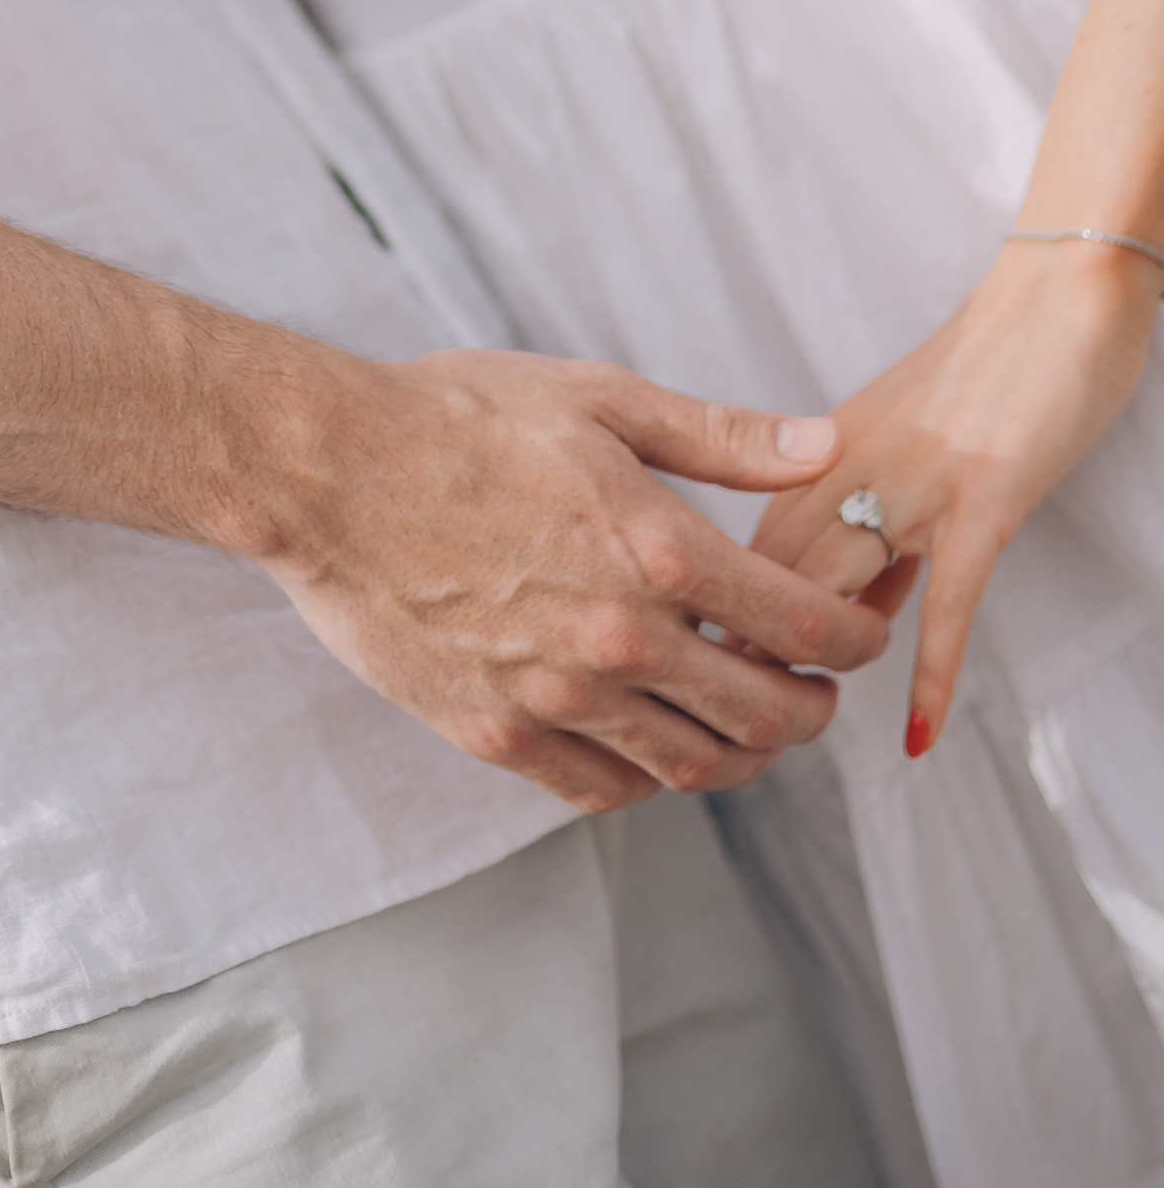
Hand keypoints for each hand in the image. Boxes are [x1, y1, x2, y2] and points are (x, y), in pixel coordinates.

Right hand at [257, 349, 890, 815]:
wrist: (326, 471)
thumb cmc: (457, 415)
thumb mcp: (597, 397)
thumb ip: (721, 436)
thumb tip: (824, 445)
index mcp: (659, 550)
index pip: (804, 627)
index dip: (855, 640)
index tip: (861, 634)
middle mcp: (621, 638)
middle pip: (766, 718)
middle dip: (812, 708)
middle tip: (815, 688)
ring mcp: (557, 697)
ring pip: (693, 768)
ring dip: (743, 755)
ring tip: (747, 723)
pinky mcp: (497, 733)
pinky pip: (602, 789)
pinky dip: (650, 779)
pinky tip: (653, 743)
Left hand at [751, 242, 1161, 755]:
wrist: (1058, 296)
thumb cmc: (989, 369)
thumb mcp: (904, 440)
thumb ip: (874, 519)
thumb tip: (854, 606)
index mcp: (828, 445)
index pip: (754, 539)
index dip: (722, 605)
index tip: (699, 666)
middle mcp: (854, 460)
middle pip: (776, 566)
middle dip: (746, 640)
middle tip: (722, 716)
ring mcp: (920, 479)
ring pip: (840, 580)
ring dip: (814, 657)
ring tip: (787, 727)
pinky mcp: (988, 493)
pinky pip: (951, 597)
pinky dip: (933, 669)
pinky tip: (918, 731)